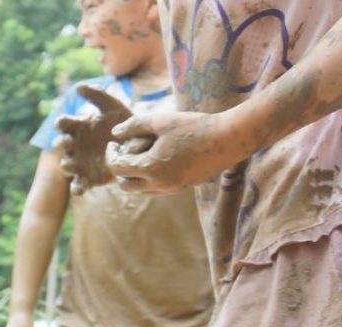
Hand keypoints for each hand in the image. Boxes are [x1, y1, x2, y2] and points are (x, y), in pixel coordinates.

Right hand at [53, 83, 132, 193]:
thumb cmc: (122, 124)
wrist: (138, 146)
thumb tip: (78, 86)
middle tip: (67, 142)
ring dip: (65, 165)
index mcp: (78, 127)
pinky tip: (80, 189)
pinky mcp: (87, 178)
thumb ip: (98, 95)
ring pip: (66, 165)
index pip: (64, 124)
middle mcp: (75, 146)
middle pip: (61, 145)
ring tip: (69, 165)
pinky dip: (77, 188)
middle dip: (61, 144)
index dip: (61, 123)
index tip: (62, 122)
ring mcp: (79, 163)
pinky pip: (78, 185)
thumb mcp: (113, 106)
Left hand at [109, 108, 240, 193]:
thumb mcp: (162, 121)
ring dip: (134, 177)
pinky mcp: (182, 188)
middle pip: (125, 185)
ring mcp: (171, 189)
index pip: (117, 168)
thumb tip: (115, 133)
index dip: (111, 155)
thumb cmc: (195, 126)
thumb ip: (135, 125)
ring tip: (138, 156)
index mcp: (150, 168)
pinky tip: (155, 161)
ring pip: (141, 190)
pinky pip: (156, 190)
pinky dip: (149, 179)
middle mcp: (158, 184)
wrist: (230, 139)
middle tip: (123, 152)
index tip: (113, 143)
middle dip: (120, 169)